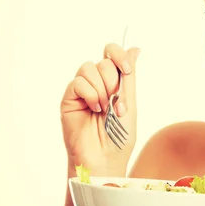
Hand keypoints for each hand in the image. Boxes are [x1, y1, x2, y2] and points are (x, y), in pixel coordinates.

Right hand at [60, 43, 140, 175]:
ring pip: (89, 68)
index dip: (118, 54)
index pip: (111, 53)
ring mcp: (82, 90)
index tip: (127, 70)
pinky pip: (78, 82)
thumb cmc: (119, 135)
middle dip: (113, 82)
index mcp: (113, 82)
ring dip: (102, 89)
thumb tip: (135, 48)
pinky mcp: (69, 99)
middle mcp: (96, 83)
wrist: (105, 157)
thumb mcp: (130, 102)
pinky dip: (90, 95)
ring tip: (104, 109)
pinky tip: (93, 110)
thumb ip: (129, 75)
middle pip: (103, 61)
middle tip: (116, 104)